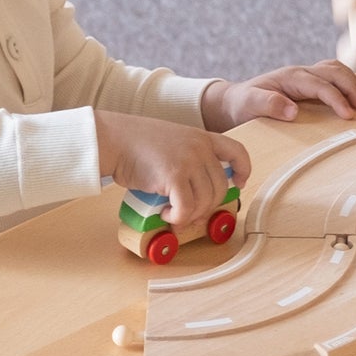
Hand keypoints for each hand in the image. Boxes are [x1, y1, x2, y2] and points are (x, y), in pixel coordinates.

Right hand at [96, 110, 249, 226]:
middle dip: (207, 207)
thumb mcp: (172, 142)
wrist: (112, 139)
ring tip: (172, 213)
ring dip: (190, 215)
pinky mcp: (175, 177)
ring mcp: (189, 161)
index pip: (237, 151)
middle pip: (221, 188)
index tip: (238, 182)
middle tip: (189, 214)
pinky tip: (166, 214)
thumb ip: (188, 160)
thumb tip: (196, 195)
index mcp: (202, 137)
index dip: (243, 170)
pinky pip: (187, 209)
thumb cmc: (134, 143)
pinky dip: (178, 218)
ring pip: (206, 202)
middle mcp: (200, 148)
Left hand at [203, 61, 355, 129]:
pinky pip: (333, 76)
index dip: (336, 98)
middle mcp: (300, 73)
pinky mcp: (309, 83)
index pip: (319, 85)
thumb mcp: (249, 104)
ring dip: (353, 82)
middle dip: (351, 87)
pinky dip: (348, 82)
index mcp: (289, 77)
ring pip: (336, 70)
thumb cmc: (243, 104)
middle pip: (333, 72)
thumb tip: (293, 110)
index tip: (348, 115)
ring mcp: (306, 76)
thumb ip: (268, 105)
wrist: (235, 100)